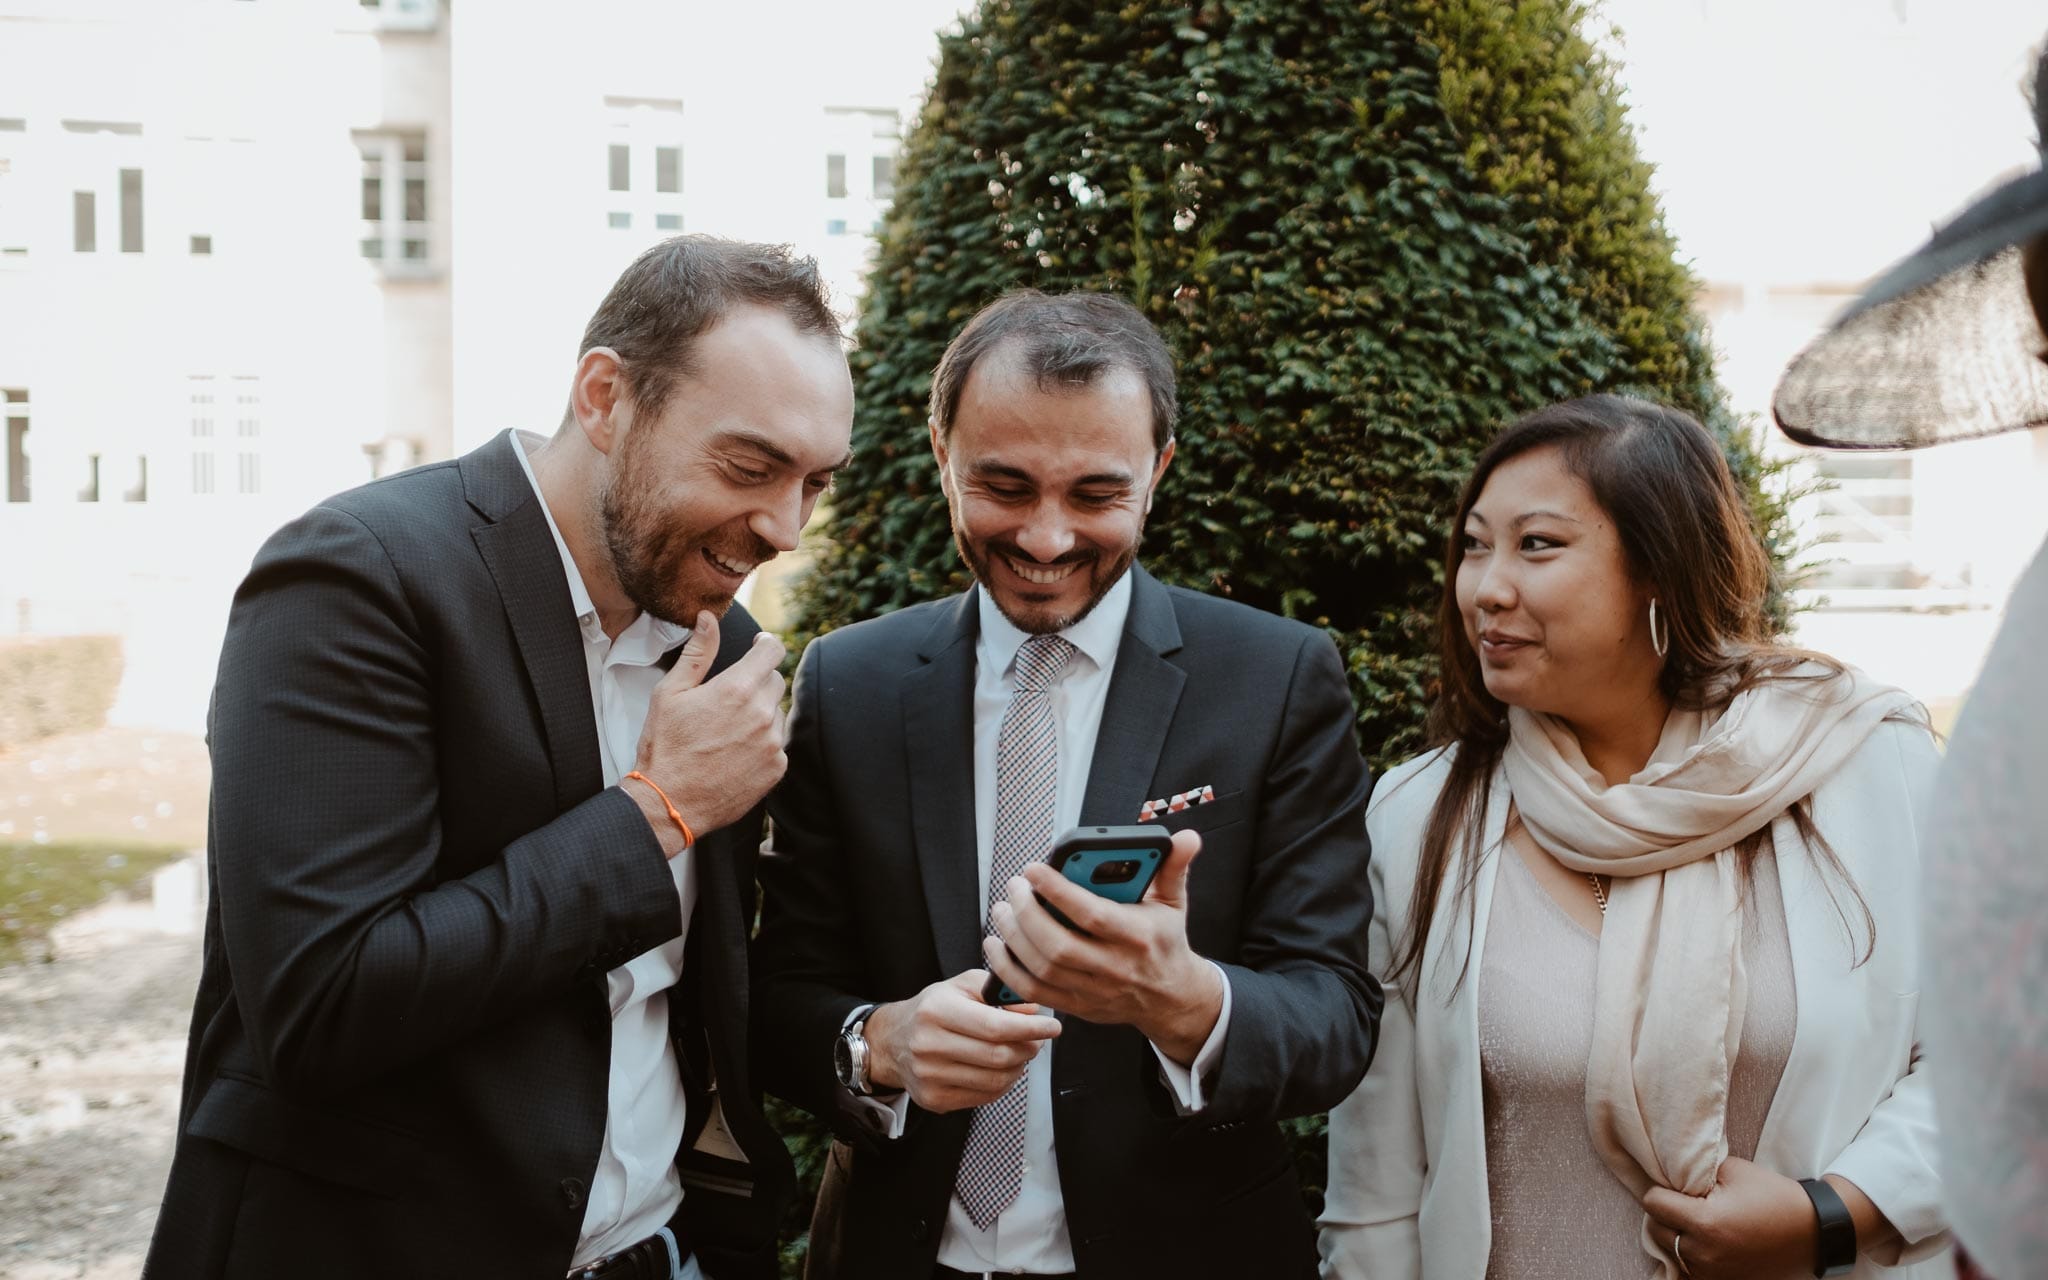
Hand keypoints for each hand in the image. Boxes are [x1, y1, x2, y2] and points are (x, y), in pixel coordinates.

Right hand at [626, 611, 786, 848]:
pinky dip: (763, 743)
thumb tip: (708, 619)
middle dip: (757, 681)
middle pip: (775, 681)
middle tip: (729, 698)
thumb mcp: (671, 692)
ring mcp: (772, 743)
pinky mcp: (776, 768)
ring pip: (777, 713)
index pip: (773, 651)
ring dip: (761, 713)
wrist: (669, 802)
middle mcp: (762, 713)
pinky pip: (778, 743)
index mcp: (737, 688)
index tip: (758, 648)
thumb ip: (698, 652)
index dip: (766, 645)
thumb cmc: (665, 746)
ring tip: (728, 730)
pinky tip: (735, 751)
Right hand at [861, 970, 1060, 1113]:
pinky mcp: (933, 1099)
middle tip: (1038, 1040)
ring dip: (1018, 1067)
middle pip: (998, 1056)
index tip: (1053, 1027)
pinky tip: (1002, 1069)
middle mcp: (928, 1045)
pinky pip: (984, 1097)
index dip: (1030, 1028)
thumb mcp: (960, 985)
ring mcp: (929, 1076)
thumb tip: (1031, 1009)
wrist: (892, 1042)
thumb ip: (997, 990)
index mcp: (936, 1010)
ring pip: (995, 1080)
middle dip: (1029, 1048)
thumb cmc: (933, 1009)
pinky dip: (1003, 1084)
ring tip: (1020, 1053)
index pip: (995, 1026)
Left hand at [983, 828, 1222, 1063]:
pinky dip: (1009, 969)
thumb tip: (1185, 838)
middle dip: (1027, 913)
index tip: (1035, 869)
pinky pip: (1035, 992)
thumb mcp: (1173, 902)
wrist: (1170, 997)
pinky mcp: (1077, 1006)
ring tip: (1002, 910)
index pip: (1093, 914)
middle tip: (1014, 888)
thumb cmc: (1165, 943)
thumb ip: (1173, 867)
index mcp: (1139, 936)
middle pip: (1059, 945)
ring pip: (1042, 968)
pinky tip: (997, 944)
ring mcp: (1094, 990)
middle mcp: (1115, 967)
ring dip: (1014, 937)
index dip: (1059, 891)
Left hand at [1642, 1157, 1817, 1278]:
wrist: (1812, 1231)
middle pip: (1657, 1229)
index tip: (1673, 1186)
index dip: (1660, 1190)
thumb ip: (1695, 1171)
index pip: (1654, 1203)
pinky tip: (1703, 1242)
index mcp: (1705, 1222)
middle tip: (1684, 1202)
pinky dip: (1690, 1255)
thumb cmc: (1773, 1196)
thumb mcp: (1733, 1170)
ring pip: (1670, 1251)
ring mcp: (1712, 1273)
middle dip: (1665, 1213)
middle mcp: (1704, 1253)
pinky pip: (1688, 1270)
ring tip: (1695, 1221)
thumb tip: (1669, 1172)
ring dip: (1675, 1235)